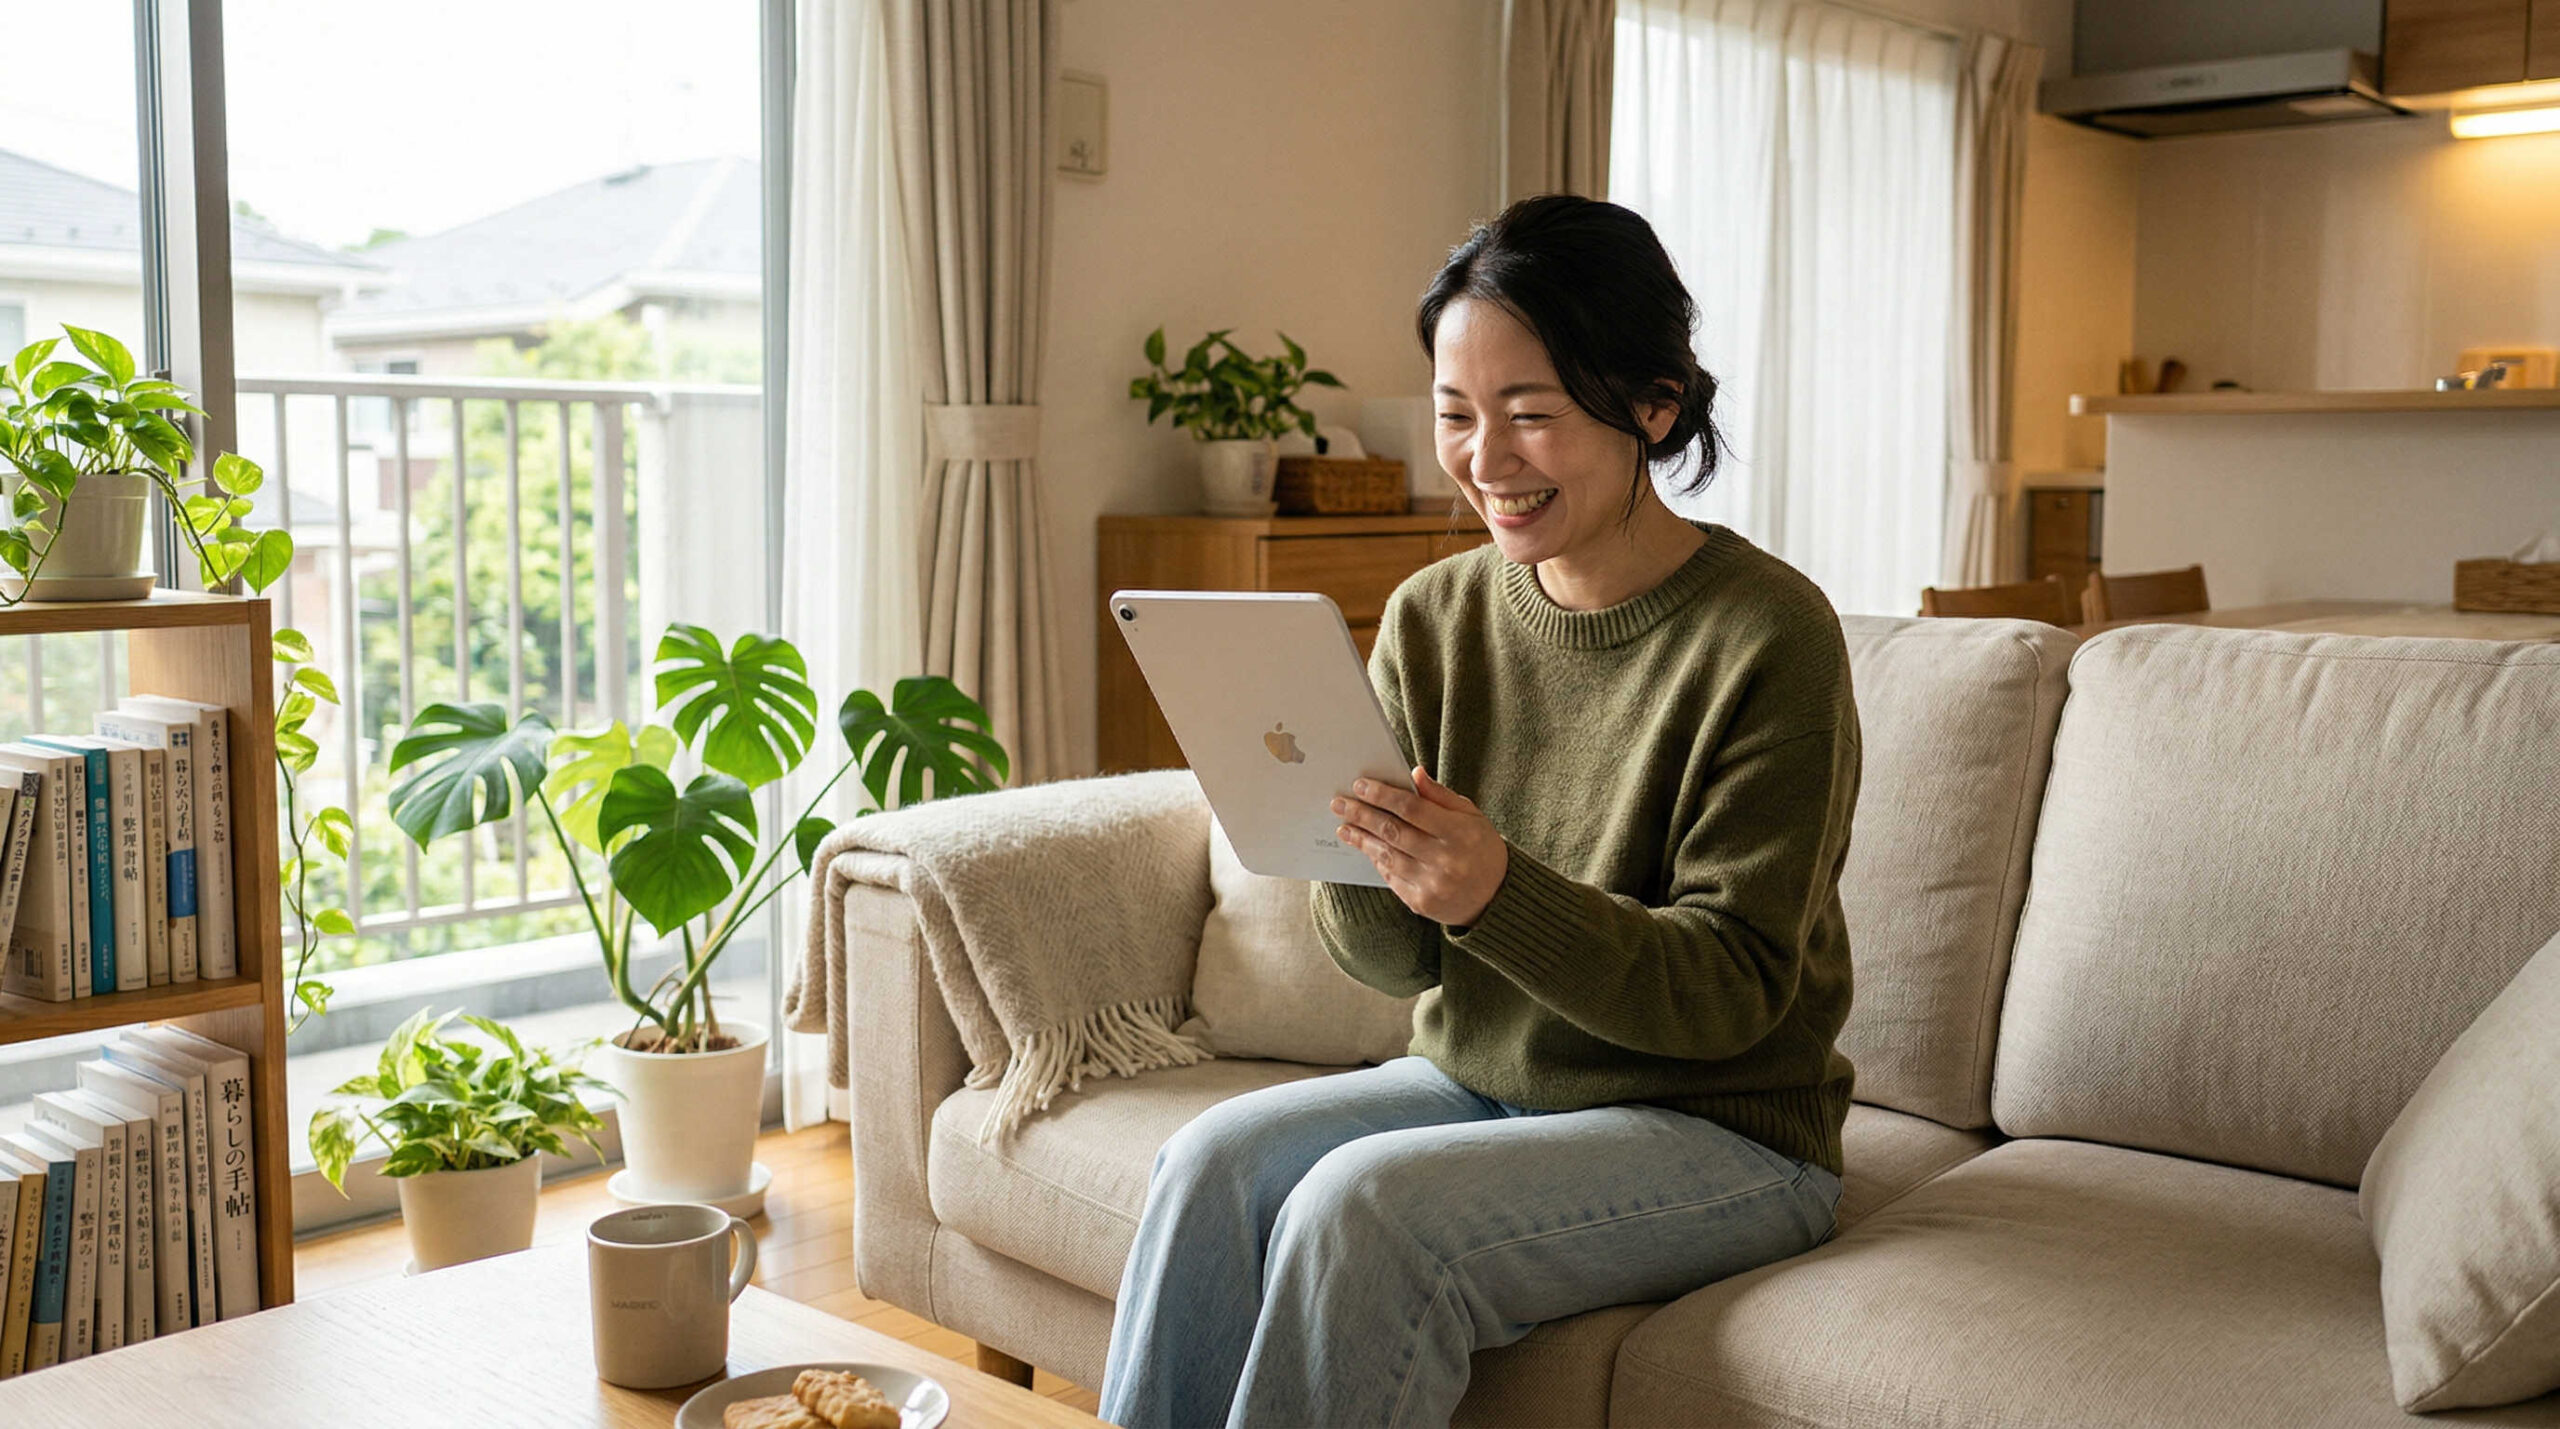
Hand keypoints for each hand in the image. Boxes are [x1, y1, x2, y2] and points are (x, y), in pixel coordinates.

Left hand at [1332, 766, 1508, 927]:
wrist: (1496, 898)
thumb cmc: (1481, 849)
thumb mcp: (1471, 816)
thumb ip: (1441, 796)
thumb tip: (1414, 773)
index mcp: (1459, 832)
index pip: (1412, 808)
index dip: (1383, 795)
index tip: (1360, 785)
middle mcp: (1445, 859)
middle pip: (1393, 831)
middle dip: (1362, 814)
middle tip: (1340, 803)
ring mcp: (1432, 884)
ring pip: (1386, 855)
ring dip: (1361, 838)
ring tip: (1345, 825)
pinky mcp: (1421, 903)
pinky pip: (1390, 877)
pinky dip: (1376, 859)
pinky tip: (1364, 846)